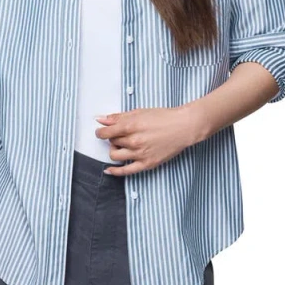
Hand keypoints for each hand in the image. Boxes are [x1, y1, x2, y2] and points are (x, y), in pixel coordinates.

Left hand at [94, 103, 208, 175]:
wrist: (183, 127)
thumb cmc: (163, 118)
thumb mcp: (139, 112)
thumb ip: (118, 117)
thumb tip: (100, 120)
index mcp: (131, 126)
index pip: (106, 133)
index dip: (100, 132)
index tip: (101, 132)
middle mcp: (134, 141)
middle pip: (112, 142)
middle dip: (113, 138)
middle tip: (121, 135)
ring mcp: (140, 154)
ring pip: (115, 155)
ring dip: (114, 150)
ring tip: (122, 146)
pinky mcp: (147, 164)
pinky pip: (126, 171)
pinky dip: (115, 171)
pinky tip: (109, 170)